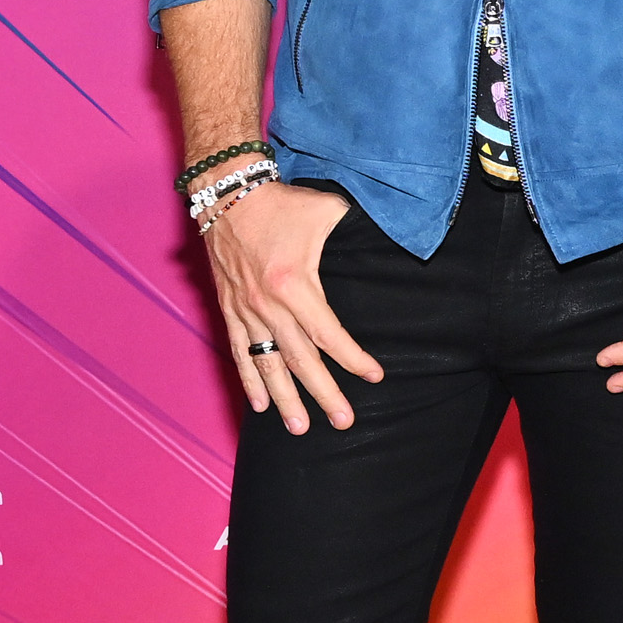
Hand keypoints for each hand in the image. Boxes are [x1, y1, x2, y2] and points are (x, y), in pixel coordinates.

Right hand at [204, 181, 380, 433]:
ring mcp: (246, 311)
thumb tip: (395, 236)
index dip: (353, 358)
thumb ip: (358, 230)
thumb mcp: (328, 211)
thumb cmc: (283, 203)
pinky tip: (260, 406)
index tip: (374, 376)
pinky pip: (240, 352)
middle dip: (324, 393)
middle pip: (301, 360)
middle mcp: (267, 305)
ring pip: (268, 364)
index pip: (329, 334)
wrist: (227, 194)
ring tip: (300, 428)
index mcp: (294, 285)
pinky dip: (249, 380)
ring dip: (285, 399)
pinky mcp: (230, 309)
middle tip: (344, 422)